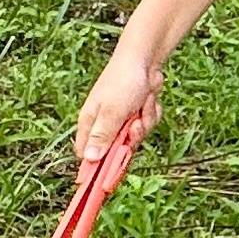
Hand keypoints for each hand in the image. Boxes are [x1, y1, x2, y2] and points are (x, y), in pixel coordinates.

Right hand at [75, 49, 158, 164]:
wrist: (145, 60)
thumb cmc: (123, 81)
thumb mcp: (112, 111)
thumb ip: (102, 135)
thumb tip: (88, 159)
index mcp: (90, 124)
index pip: (87, 157)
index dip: (98, 168)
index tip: (110, 177)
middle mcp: (104, 125)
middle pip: (117, 151)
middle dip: (131, 139)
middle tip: (134, 124)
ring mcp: (122, 121)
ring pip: (136, 139)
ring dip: (144, 122)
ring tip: (141, 104)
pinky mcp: (137, 115)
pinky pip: (147, 126)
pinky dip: (151, 114)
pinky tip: (148, 99)